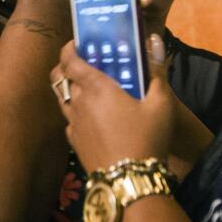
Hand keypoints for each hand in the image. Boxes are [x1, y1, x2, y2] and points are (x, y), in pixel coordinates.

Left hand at [52, 34, 175, 171]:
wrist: (129, 182)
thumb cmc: (146, 138)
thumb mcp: (161, 103)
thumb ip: (156, 70)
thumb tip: (154, 40)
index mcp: (96, 87)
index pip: (69, 60)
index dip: (69, 48)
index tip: (77, 43)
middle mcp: (78, 102)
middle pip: (59, 77)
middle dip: (67, 66)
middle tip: (83, 64)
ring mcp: (72, 124)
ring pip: (61, 98)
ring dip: (69, 89)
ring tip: (88, 89)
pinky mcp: (73, 142)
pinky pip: (69, 120)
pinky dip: (76, 112)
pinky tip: (93, 117)